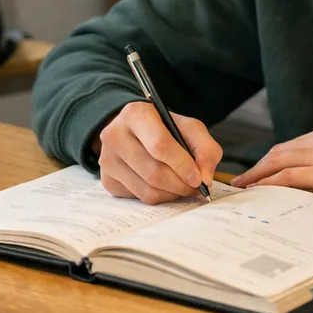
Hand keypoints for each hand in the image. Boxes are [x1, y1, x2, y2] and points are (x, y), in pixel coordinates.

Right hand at [95, 100, 223, 203]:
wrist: (133, 131)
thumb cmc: (164, 129)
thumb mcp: (188, 128)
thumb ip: (205, 149)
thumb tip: (205, 178)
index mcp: (136, 114)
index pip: (160, 145)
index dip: (182, 165)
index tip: (198, 178)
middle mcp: (115, 135)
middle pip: (154, 172)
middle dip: (180, 184)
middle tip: (194, 186)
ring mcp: (107, 159)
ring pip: (147, 190)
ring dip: (172, 193)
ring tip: (182, 186)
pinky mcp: (107, 180)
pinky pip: (139, 198)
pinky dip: (158, 197)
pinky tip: (164, 186)